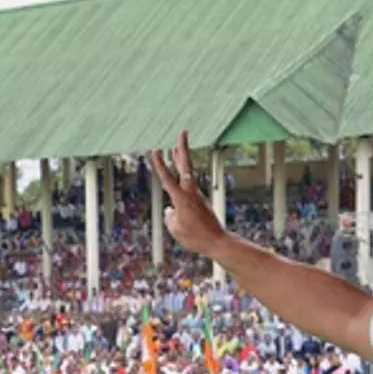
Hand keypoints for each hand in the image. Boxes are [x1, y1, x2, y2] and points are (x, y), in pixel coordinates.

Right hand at [150, 131, 227, 256]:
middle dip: (183, 148)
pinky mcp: (199, 200)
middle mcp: (190, 193)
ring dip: (182, 159)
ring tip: (176, 148)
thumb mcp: (176, 230)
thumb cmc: (195, 237)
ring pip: (187, 173)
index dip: (161, 164)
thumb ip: (170, 217)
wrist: (217, 242)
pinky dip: (183, 176)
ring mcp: (196, 195)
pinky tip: (180, 176)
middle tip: (183, 132)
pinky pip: (189, 185)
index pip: (168, 178)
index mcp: (182, 199)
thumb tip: (171, 211)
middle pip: (186, 166)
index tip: (155, 150)